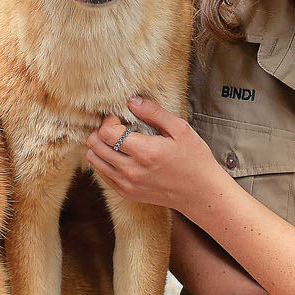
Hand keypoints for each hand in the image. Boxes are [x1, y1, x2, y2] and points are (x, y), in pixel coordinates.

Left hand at [86, 97, 230, 211]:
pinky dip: (104, 161)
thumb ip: (155, 113)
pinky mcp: (127, 193)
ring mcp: (127, 185)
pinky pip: (102, 174)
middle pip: (95, 145)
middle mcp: (132, 171)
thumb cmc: (194, 158)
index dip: (108, 120)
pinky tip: (120, 154)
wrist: (200, 192)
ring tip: (116, 140)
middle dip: (100, 130)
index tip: (119, 117)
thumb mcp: (180, 130)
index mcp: (145, 153)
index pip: (107, 132)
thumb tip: (132, 101)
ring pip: (94, 160)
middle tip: (116, 126)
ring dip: (100, 146)